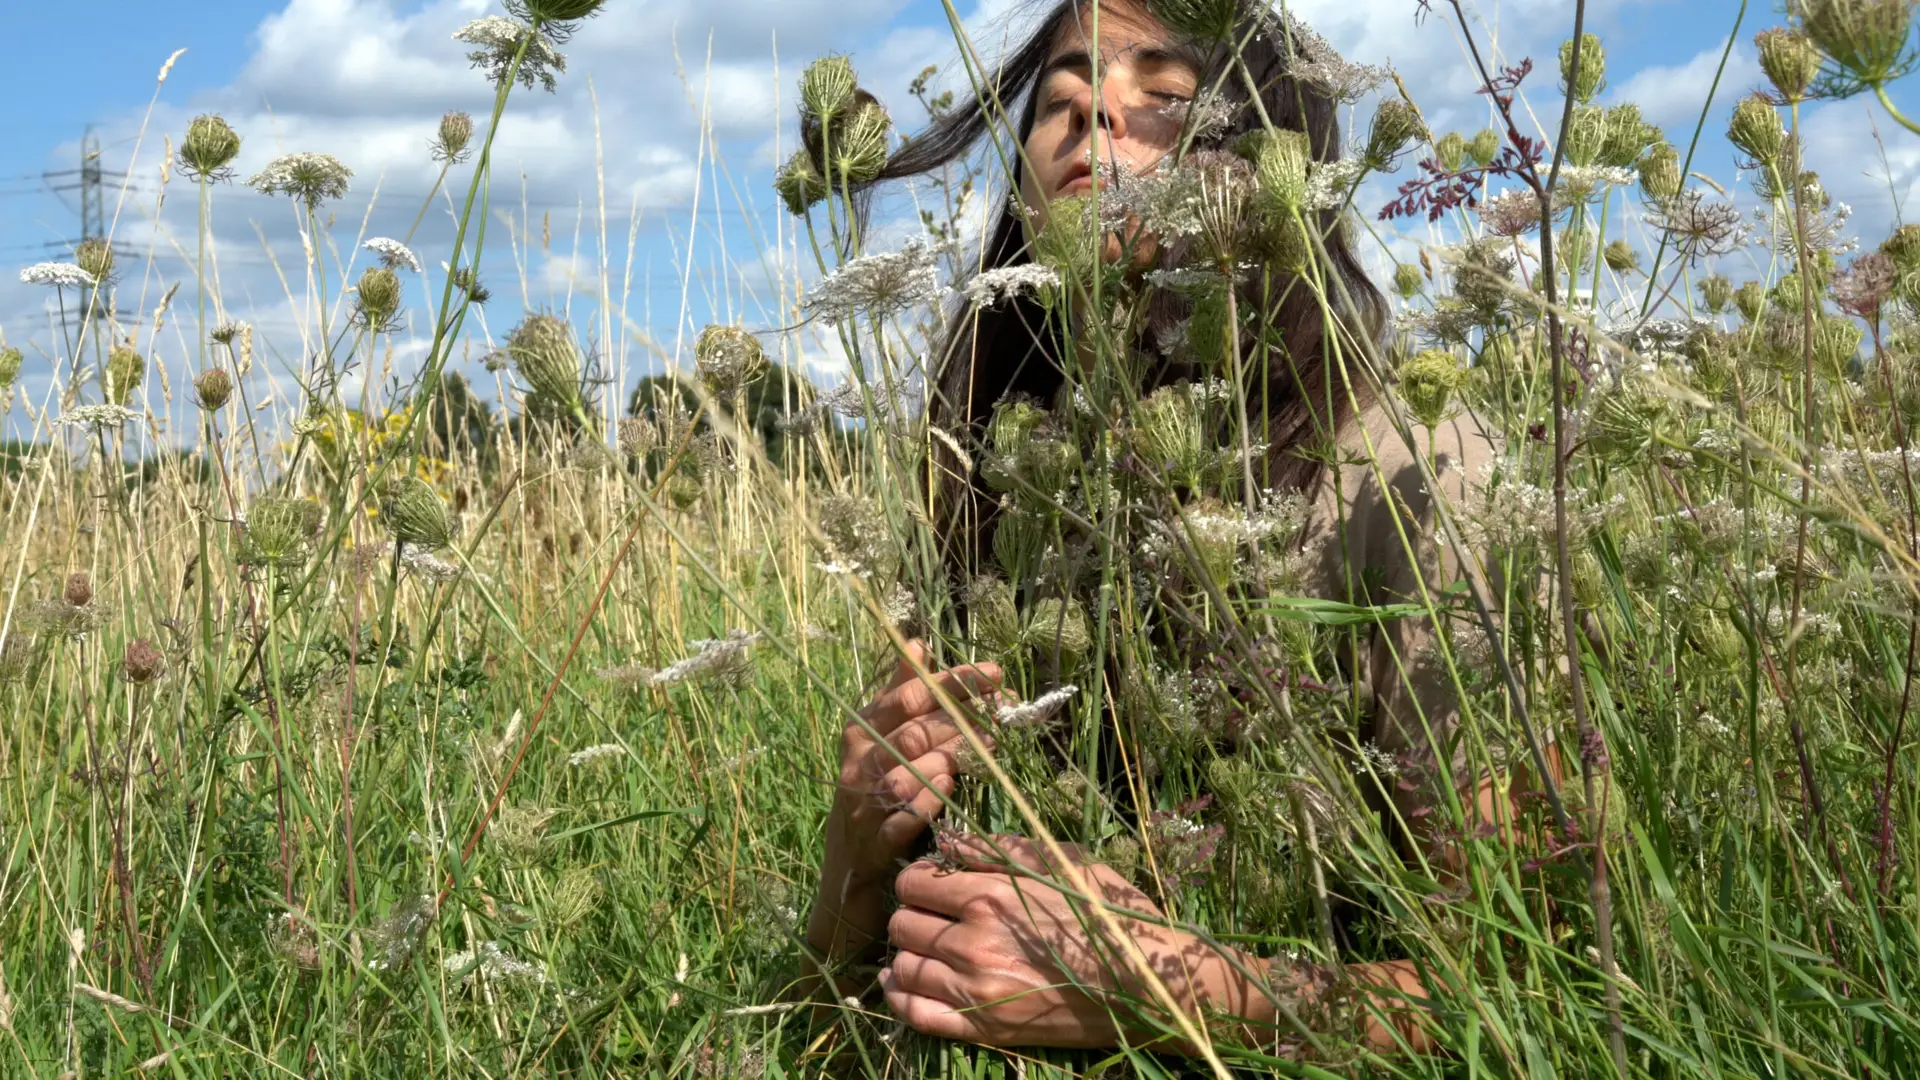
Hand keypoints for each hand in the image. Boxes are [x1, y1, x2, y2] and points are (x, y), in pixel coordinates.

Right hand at [807, 641, 999, 965]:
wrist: (846, 879)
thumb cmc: (872, 800)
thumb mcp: (881, 743)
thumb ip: (899, 693)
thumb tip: (917, 641)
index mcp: (860, 733)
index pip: (907, 696)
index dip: (952, 682)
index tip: (995, 673)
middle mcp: (856, 765)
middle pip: (910, 732)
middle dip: (962, 720)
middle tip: (1005, 713)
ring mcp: (861, 807)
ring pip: (904, 773)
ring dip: (948, 759)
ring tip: (987, 750)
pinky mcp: (872, 846)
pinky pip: (901, 820)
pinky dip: (927, 804)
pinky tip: (951, 792)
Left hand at [882, 834, 1207, 1049]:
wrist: (1145, 985)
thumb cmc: (1109, 914)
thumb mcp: (1062, 861)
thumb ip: (1000, 849)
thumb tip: (949, 842)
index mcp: (990, 896)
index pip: (913, 882)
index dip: (919, 879)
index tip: (935, 883)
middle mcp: (973, 943)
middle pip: (901, 924)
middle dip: (912, 914)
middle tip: (933, 916)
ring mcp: (975, 991)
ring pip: (902, 967)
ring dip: (908, 953)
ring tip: (928, 947)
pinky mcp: (982, 1029)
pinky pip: (915, 1015)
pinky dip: (900, 997)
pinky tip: (905, 983)